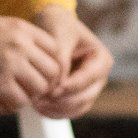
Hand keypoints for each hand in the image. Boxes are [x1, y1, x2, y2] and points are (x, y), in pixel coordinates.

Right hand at [0, 11, 64, 111]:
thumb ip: (18, 38)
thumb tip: (35, 60)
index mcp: (21, 28)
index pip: (56, 50)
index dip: (53, 67)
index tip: (41, 75)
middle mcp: (20, 44)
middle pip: (53, 72)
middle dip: (45, 85)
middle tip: (30, 90)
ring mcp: (10, 64)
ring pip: (40, 89)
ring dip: (30, 96)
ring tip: (14, 95)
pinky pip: (21, 101)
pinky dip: (14, 105)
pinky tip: (1, 100)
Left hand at [26, 4, 112, 118]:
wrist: (50, 26)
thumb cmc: (57, 25)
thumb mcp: (59, 34)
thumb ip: (61, 58)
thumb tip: (59, 83)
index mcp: (101, 59)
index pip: (87, 79)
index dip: (68, 86)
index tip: (48, 88)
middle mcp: (99, 77)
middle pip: (84, 98)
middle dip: (61, 101)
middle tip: (38, 99)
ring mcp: (89, 89)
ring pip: (76, 108)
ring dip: (56, 109)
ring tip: (36, 103)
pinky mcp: (76, 97)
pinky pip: (68, 112)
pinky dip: (54, 112)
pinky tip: (38, 108)